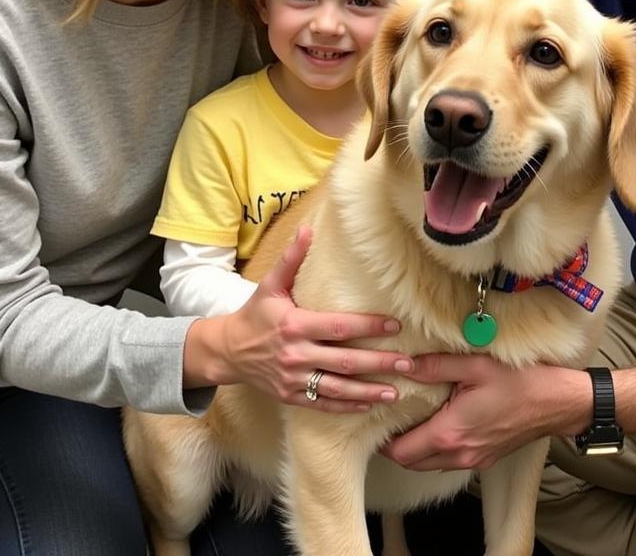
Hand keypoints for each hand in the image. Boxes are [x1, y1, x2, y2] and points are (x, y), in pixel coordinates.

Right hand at [190, 226, 413, 411]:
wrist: (227, 351)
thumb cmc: (254, 314)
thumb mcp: (270, 285)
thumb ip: (291, 259)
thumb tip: (308, 229)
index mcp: (295, 325)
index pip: (339, 327)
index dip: (368, 326)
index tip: (395, 326)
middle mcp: (296, 355)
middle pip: (345, 361)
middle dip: (378, 363)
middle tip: (408, 364)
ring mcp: (293, 379)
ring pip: (338, 388)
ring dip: (368, 391)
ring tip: (395, 391)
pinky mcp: (290, 397)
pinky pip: (323, 404)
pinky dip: (347, 406)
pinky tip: (369, 404)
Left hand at [381, 354, 576, 469]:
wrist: (558, 403)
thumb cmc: (521, 382)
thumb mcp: (475, 365)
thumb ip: (436, 366)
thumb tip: (405, 364)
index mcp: (450, 433)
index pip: (401, 451)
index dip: (383, 438)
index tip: (378, 415)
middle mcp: (458, 454)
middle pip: (411, 462)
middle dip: (395, 444)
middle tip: (389, 415)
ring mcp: (472, 460)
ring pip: (429, 464)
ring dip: (415, 447)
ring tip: (411, 417)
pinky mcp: (484, 458)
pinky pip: (448, 461)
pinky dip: (435, 448)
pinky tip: (439, 422)